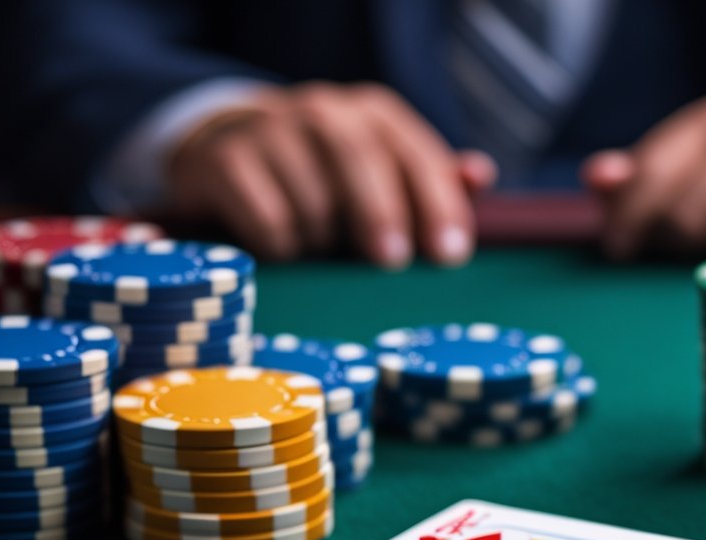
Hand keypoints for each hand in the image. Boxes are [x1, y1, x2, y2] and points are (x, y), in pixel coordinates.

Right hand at [167, 83, 496, 266]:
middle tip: (393, 262)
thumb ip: (432, 177)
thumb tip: (480, 176)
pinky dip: (282, 246)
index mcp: (372, 112)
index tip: (450, 254)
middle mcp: (322, 111)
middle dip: (381, 214)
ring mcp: (269, 130)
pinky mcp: (226, 161)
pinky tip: (283, 249)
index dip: (436, 204)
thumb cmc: (327, 170)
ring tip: (321, 245)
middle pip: (360, 158)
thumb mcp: (382, 166)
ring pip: (312, 198)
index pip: (413, 153)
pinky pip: (268, 219)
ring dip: (324, 239)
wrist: (229, 142)